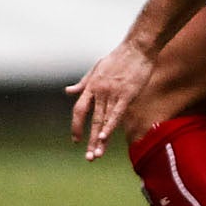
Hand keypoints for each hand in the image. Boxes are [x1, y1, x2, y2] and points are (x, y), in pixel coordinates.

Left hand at [67, 41, 155, 160]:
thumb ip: (83, 83)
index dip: (76, 126)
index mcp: (91, 86)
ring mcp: (112, 93)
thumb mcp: (96, 68)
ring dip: (99, 139)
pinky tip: (104, 138)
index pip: (79, 110)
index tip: (76, 140)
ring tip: (96, 155)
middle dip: (88, 140)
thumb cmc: (120, 57)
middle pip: (91, 120)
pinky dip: (110, 126)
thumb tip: (68, 91)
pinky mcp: (127, 94)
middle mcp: (99, 92)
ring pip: (103, 121)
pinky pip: (116, 114)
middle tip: (88, 157)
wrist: (137, 48)